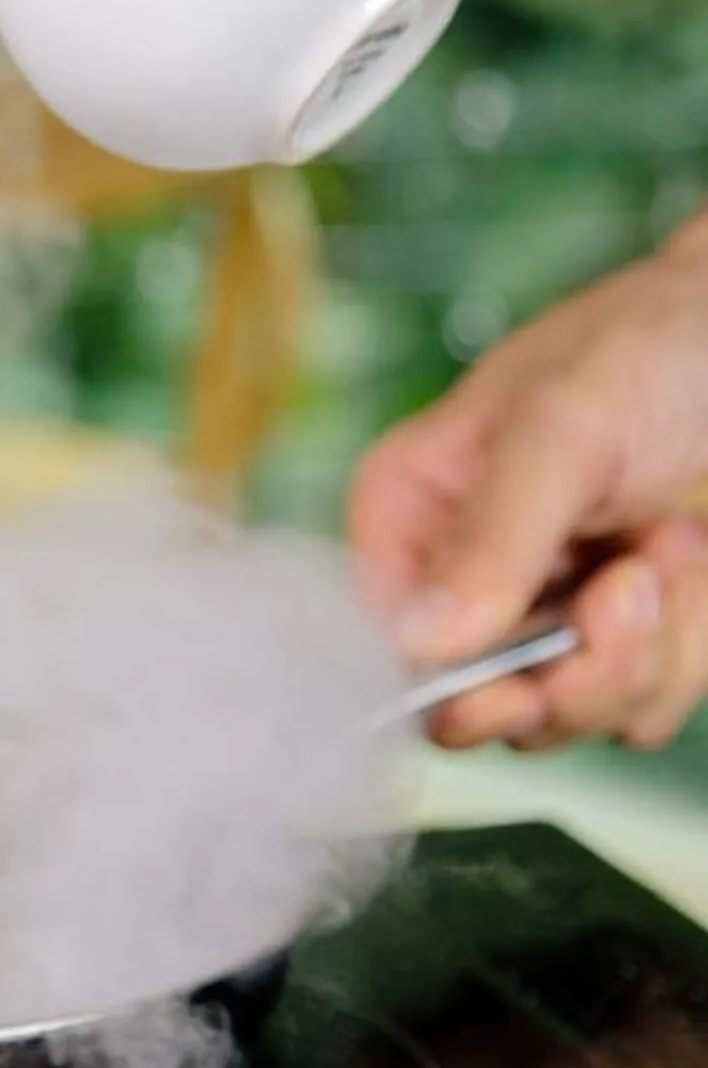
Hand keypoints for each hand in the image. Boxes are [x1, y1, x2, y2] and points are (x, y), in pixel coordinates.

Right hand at [349, 219, 707, 748]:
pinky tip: (689, 567)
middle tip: (630, 584)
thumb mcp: (563, 427)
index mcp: (405, 516)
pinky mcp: (616, 635)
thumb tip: (419, 640)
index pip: (389, 650)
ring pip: (569, 720)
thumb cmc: (643, 347)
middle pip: (481, 708)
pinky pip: (639, 709)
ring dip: (644, 652)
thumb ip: (493, 535)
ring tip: (670, 547)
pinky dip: (684, 649)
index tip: (532, 680)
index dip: (458, 687)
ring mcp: (541, 613)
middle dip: (576, 672)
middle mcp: (458, 578)